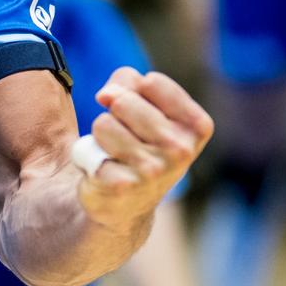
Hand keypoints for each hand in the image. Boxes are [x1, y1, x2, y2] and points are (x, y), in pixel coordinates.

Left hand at [78, 67, 213, 230]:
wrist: (126, 204)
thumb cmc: (137, 143)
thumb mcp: (144, 106)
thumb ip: (127, 83)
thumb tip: (106, 95)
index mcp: (196, 126)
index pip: (152, 82)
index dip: (134, 91)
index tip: (139, 112)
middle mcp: (181, 149)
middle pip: (123, 101)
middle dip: (114, 113)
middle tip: (125, 137)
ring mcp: (154, 170)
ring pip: (103, 122)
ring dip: (101, 135)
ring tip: (114, 153)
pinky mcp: (123, 185)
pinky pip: (89, 148)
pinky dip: (89, 156)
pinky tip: (104, 171)